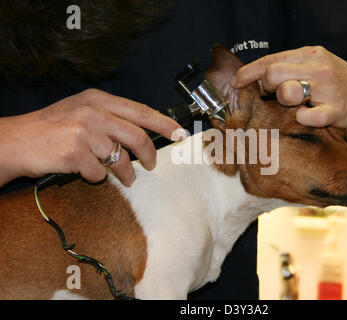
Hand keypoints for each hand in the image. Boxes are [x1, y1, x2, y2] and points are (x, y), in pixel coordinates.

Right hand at [0, 89, 180, 186]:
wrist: (15, 140)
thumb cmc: (51, 127)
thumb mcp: (81, 111)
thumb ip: (110, 117)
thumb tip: (142, 132)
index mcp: (98, 99)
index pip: (140, 110)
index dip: (163, 123)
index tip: (178, 133)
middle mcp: (92, 112)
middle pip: (137, 136)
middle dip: (149, 155)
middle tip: (151, 165)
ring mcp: (83, 132)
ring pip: (120, 158)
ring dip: (125, 174)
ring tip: (126, 179)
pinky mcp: (74, 153)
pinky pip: (99, 172)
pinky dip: (97, 177)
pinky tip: (86, 172)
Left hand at [230, 46, 346, 129]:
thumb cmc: (335, 81)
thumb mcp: (313, 65)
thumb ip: (288, 68)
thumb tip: (255, 79)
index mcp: (309, 54)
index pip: (271, 60)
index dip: (249, 72)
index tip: (237, 82)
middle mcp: (317, 68)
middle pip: (274, 74)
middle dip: (265, 87)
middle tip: (270, 95)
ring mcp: (327, 89)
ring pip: (287, 92)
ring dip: (283, 101)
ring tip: (292, 105)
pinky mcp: (335, 110)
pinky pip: (306, 117)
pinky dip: (301, 119)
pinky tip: (304, 117)